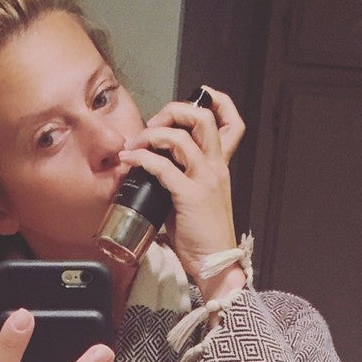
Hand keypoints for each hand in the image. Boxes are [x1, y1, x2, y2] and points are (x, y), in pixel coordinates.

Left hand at [119, 88, 245, 289]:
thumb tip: (150, 170)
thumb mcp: (196, 200)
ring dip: (152, 134)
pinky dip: (142, 159)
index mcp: (221, 166)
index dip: (217, 102)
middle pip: (203, 118)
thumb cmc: (202, 237)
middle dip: (174, 110)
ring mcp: (205, 179)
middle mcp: (216, 167)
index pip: (232, 122)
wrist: (215, 263)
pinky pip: (162, 166)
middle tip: (153, 123)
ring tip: (135, 145)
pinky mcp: (190, 195)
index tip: (195, 98)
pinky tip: (129, 161)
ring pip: (181, 137)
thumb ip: (180, 180)